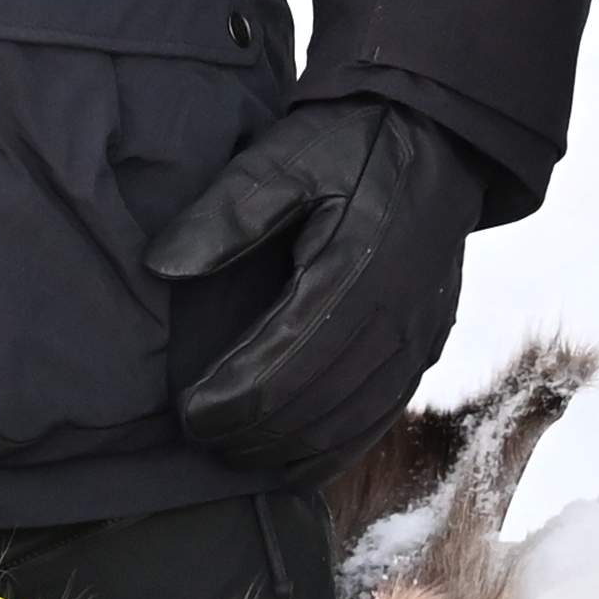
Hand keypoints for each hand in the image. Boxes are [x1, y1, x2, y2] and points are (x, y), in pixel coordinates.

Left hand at [142, 98, 476, 482]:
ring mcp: (416, 334)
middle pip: (312, 405)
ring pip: (347, 421)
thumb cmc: (351, 145)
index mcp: (352, 269)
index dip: (228, 402)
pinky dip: (337, 448)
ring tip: (236, 453)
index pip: (279, 365)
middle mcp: (391, 314)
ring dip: (288, 448)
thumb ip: (223, 216)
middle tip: (198, 439)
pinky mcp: (428, 344)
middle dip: (250, 433)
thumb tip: (159, 269)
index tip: (183, 414)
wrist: (439, 136)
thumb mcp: (282, 159)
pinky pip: (382, 416)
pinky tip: (297, 462)